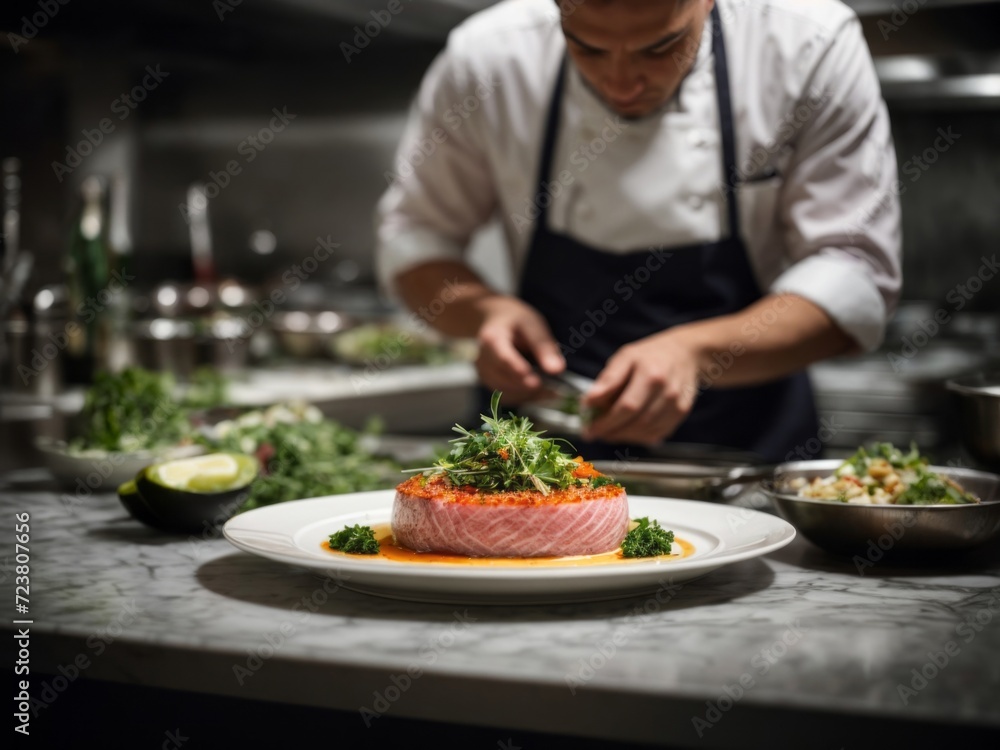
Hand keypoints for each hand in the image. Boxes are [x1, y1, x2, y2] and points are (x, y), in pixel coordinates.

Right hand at [474, 295, 565, 402]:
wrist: (496, 322)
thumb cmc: (517, 321)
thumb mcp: (533, 325)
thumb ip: (544, 347)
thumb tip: (557, 370)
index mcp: (492, 339)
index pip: (503, 359)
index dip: (519, 372)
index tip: (537, 383)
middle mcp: (483, 360)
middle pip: (504, 380)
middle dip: (529, 388)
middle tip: (555, 391)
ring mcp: (484, 374)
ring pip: (505, 393)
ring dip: (529, 396)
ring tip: (552, 392)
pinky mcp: (489, 384)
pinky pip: (506, 397)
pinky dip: (524, 398)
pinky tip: (540, 393)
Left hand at [581, 329, 700, 443]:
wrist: (685, 353)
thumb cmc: (650, 355)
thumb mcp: (626, 357)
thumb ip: (608, 380)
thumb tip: (589, 401)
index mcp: (651, 375)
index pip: (627, 407)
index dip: (606, 422)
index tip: (589, 429)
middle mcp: (668, 392)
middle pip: (638, 423)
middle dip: (612, 432)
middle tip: (595, 433)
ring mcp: (678, 405)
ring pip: (647, 432)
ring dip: (624, 437)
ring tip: (608, 432)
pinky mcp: (682, 414)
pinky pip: (658, 434)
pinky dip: (639, 437)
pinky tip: (626, 431)